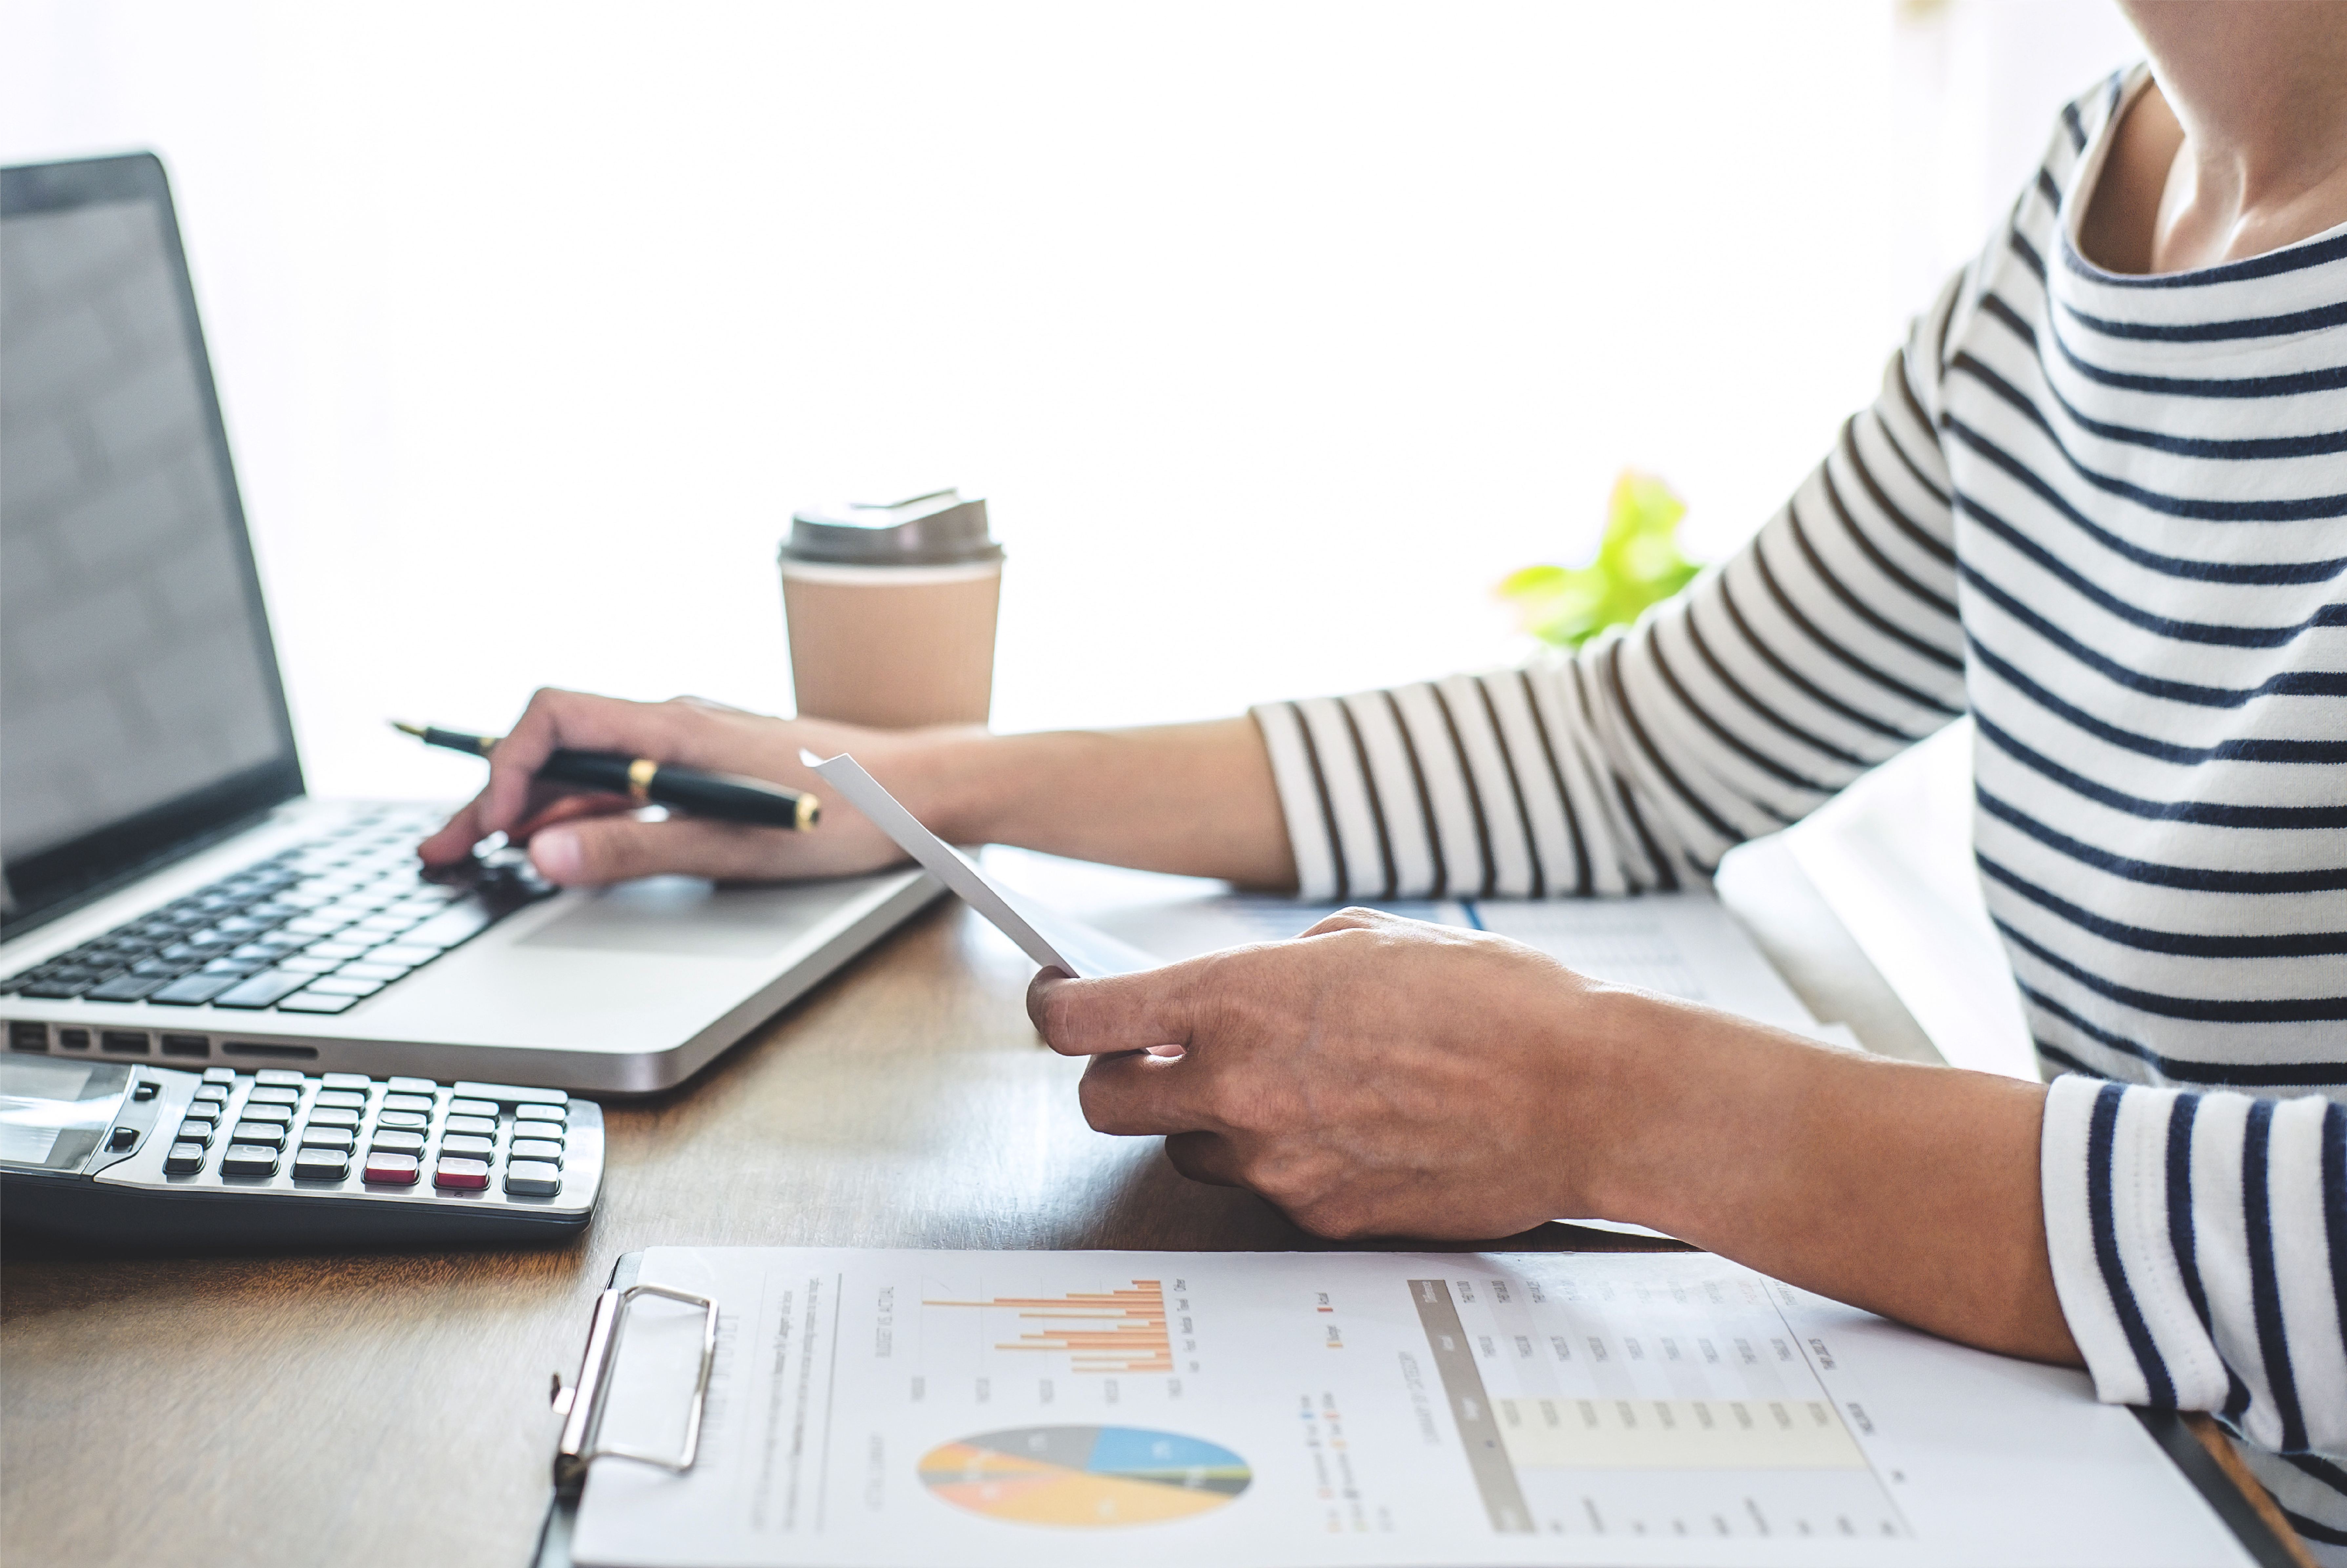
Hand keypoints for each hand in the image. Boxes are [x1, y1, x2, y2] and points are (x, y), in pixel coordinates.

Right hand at [416, 688, 968, 886]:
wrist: (919, 791)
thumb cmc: (845, 815)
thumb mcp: (735, 847)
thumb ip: (636, 851)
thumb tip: (544, 856)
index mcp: (675, 728)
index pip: (556, 720)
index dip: (507, 767)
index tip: (485, 825)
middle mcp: (674, 723)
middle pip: (558, 747)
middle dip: (496, 797)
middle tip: (444, 851)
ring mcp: (689, 743)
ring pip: (588, 769)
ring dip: (533, 808)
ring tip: (481, 854)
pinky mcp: (707, 765)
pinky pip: (625, 782)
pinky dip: (581, 812)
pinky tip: (559, 846)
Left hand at [1031, 906, 2080, 1362]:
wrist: (1582, 1092)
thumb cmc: (1494, 1001)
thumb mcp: (1373, 943)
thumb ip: (1285, 966)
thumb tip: (1244, 985)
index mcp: (1239, 999)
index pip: (1085, 1021)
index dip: (1056, 1012)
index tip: (1060, 1006)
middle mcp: (1241, 1088)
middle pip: (1104, 1106)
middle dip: (1119, 1082)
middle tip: (1159, 1064)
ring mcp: (1278, 1162)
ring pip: (1186, 1153)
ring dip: (1210, 1126)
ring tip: (1287, 1094)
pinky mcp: (1322, 1215)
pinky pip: (1267, 1190)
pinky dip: (1287, 1163)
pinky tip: (1350, 1131)